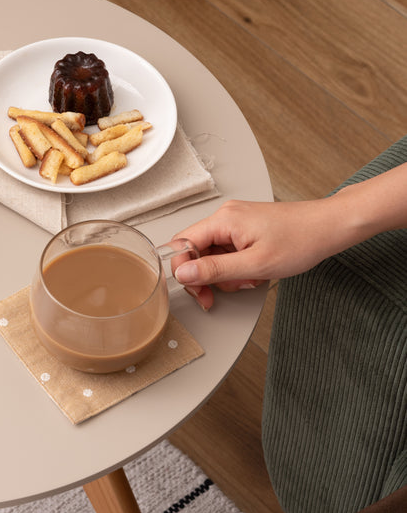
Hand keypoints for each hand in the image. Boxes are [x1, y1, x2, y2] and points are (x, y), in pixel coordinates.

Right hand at [171, 199, 342, 309]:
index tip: (197, 290)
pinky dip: (235, 266)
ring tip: (248, 278)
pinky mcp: (245, 228)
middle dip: (206, 276)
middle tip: (215, 295)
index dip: (184, 270)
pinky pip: (227, 250)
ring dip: (224, 273)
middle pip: (195, 250)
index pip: (182, 244)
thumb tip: (183, 273)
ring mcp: (235, 221)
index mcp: (224, 220)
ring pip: (211, 253)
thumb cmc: (301, 240)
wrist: (330, 227)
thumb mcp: (256, 264)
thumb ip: (215, 270)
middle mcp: (225, 216)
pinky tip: (253, 271)